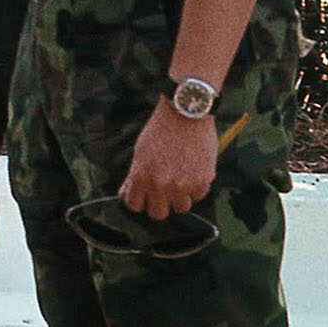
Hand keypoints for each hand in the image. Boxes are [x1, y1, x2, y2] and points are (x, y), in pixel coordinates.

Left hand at [118, 102, 216, 219]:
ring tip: (181, 177)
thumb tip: (125, 194)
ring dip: (180, 196)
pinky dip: (197, 186)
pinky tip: (194, 168)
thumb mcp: (141, 151)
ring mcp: (183, 185)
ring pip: (181, 208)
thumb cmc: (161, 129)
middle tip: (163, 192)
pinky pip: (198, 195)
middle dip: (159, 204)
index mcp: (142, 176)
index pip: (134, 205)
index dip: (139, 200)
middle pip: (158, 214)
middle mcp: (161, 184)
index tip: (144, 195)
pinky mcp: (202, 181)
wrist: (186, 112)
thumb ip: (134, 175)